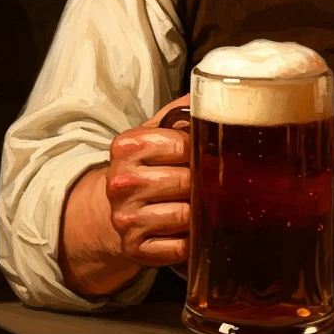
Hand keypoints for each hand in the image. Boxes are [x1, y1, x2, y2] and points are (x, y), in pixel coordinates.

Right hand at [106, 95, 191, 267]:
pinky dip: (190, 242)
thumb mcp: (158, 130)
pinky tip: (188, 231)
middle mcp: (120, 182)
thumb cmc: (148, 163)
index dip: (200, 152)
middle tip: (206, 183)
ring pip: (184, 217)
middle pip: (186, 182)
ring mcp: (125, 219)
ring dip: (199, 214)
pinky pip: (178, 248)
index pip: (182, 146)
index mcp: (127, 146)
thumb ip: (183, 110)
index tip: (203, 154)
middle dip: (203, 184)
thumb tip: (218, 84)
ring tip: (198, 206)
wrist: (116, 205)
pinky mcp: (134, 249)